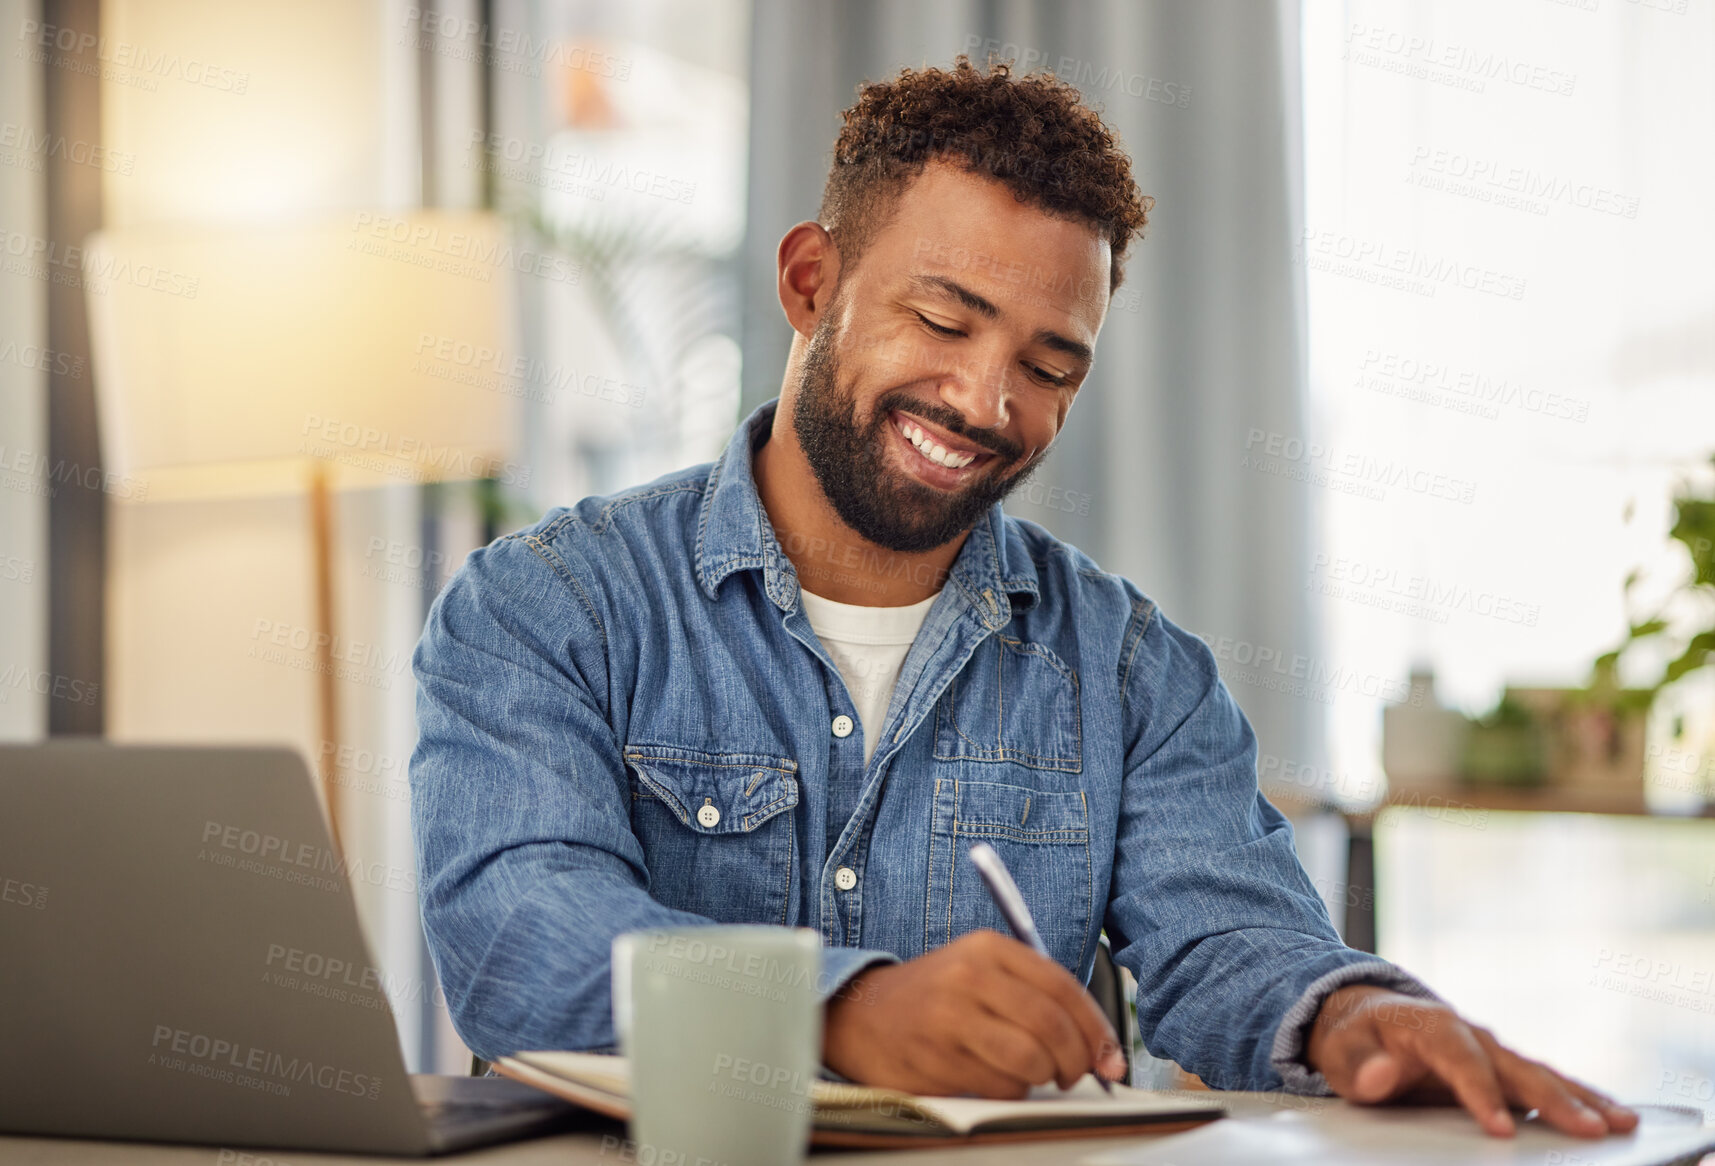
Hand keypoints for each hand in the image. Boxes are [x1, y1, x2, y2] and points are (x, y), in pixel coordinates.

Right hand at [822, 929, 1128, 1097]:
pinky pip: (998, 1087)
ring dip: (1041, 1078)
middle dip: (1076, 1061)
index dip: (1096, 1028)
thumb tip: (1100, 1046)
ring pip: (1029, 1062)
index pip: (1062, 987)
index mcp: (986, 948)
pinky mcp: (935, 1061)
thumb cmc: (937, 996)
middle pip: (1051, 1027)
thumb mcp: (981, 970)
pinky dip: (1009, 1091)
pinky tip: (992, 1076)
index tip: (1112, 1056)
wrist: (862, 1014)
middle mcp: (967, 978)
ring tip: (1030, 1072)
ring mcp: (948, 1020)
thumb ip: (1037, 994)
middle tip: (1074, 1073)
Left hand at [1305, 985, 1638, 1138]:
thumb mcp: (1341, 1051)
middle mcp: (1471, 1033)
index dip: (1480, 1092)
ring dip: (1582, 1098)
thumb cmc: (1352, 1039)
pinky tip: (1610, 1115)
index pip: (1460, 1057)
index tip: (1500, 1129)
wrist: (1362, 1019)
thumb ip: (1360, 1065)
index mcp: (1431, 1024)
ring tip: (1623, 1122)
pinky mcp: (1502, 1069)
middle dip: (1555, 1099)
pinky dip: (1578, 1098)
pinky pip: (1543, 1083)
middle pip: (1516, 1067)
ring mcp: (1491, 1051)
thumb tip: (1380, 1075)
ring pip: (1541, 1074)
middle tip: (1593, 1129)